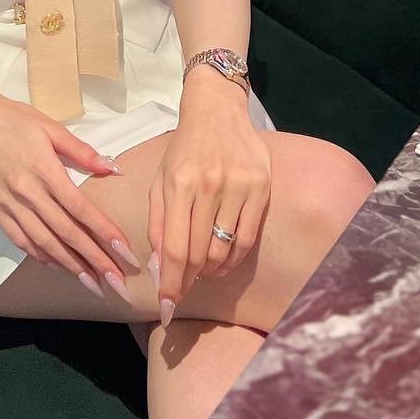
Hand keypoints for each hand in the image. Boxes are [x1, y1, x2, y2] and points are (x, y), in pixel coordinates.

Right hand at [0, 87, 141, 296]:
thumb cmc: (12, 118)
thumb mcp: (49, 127)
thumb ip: (81, 151)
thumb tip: (111, 168)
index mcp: (45, 169)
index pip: (80, 208)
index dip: (104, 231)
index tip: (124, 251)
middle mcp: (27, 192)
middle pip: (66, 232)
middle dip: (94, 259)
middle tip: (116, 282)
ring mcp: (9, 205)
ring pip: (44, 242)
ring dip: (70, 266)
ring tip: (92, 283)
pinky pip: (20, 240)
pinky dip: (40, 256)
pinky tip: (57, 265)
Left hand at [149, 76, 270, 322]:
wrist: (216, 110)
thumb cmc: (183, 150)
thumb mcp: (160, 180)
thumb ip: (157, 224)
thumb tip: (160, 269)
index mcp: (178, 183)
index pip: (176, 248)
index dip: (172, 283)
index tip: (167, 307)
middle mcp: (209, 184)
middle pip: (201, 254)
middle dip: (189, 281)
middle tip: (183, 290)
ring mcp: (238, 185)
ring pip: (226, 250)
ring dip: (212, 272)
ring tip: (203, 273)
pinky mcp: (261, 186)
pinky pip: (248, 238)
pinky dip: (235, 259)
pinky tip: (224, 261)